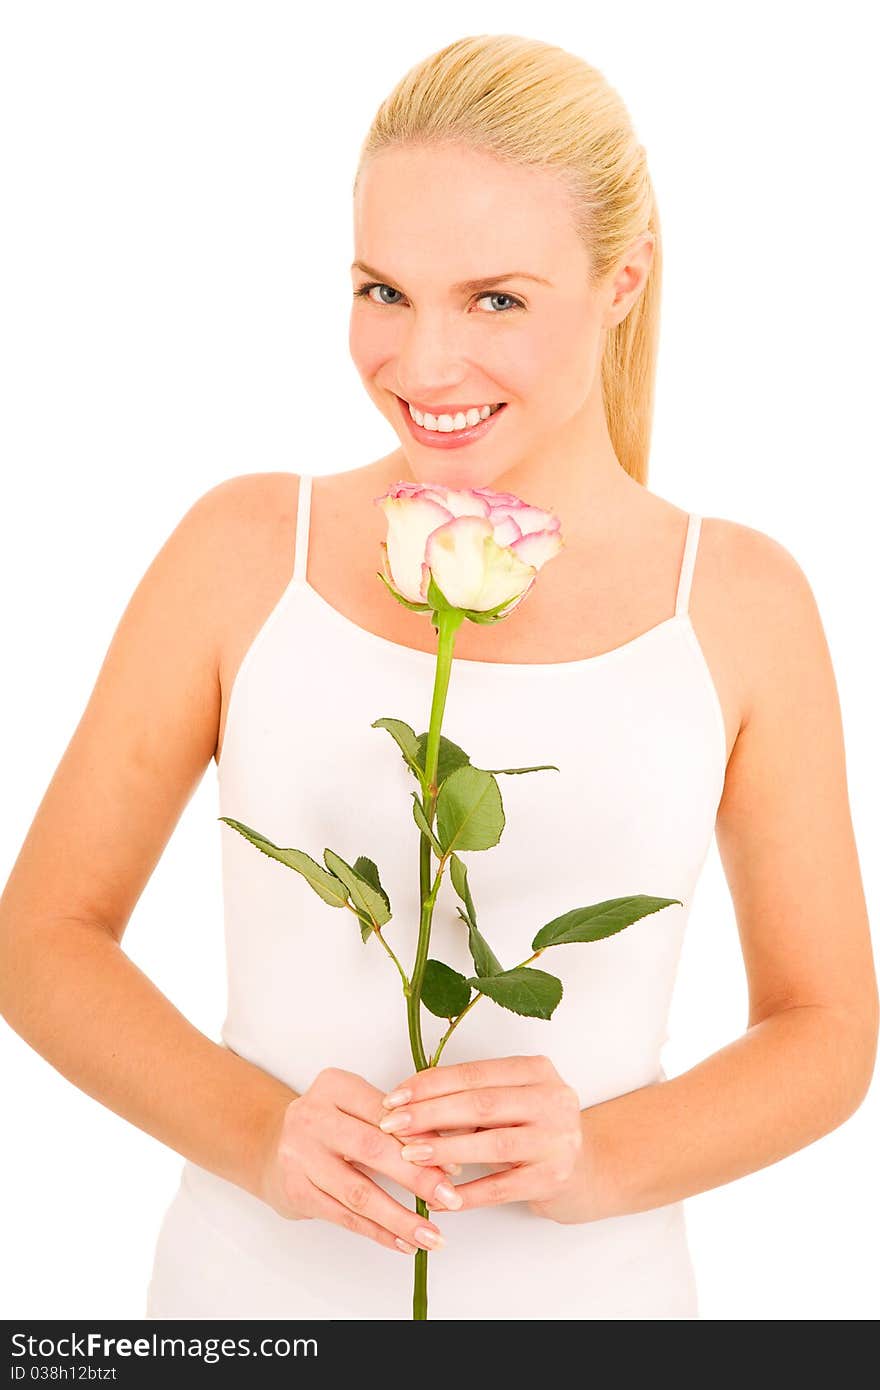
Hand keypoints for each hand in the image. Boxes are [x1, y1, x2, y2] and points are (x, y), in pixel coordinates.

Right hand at [258, 1067, 463, 1255]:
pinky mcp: (296, 1190)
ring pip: (359, 1192)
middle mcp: (312, 1116)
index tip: (454, 1165)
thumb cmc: (328, 1126)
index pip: (386, 1113)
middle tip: (450, 1199)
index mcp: (334, 1086)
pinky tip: (402, 1243)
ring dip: (400, 1218)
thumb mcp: (356, 1109)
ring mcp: (300, 1155)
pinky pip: (344, 1216)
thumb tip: (449, 1157)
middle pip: (373, 1149)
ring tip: (431, 1236)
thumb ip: (396, 1126)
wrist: (269, 1144)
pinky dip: (378, 1232)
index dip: (422, 1140)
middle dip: (417, 1177)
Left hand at [378, 1054, 588, 1219]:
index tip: (395, 1097)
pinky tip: (440, 1199)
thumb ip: (469, 1099)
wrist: (587, 1169)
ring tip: (409, 1156)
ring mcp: (558, 1139)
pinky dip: (468, 1194)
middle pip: (481, 1104)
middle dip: (430, 1114)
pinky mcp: (555, 1178)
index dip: (431, 1084)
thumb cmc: (533, 1131)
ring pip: (492, 1143)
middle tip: (393, 1125)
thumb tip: (408, 1105)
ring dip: (445, 1149)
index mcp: (536, 1070)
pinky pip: (502, 1188)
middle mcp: (553, 1099)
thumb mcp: (509, 1103)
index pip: (475, 1073)